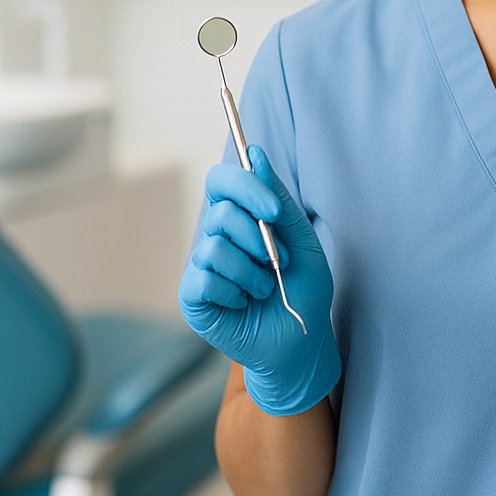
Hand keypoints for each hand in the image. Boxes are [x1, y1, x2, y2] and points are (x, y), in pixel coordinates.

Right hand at [179, 145, 340, 415]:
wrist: (300, 341)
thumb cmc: (303, 289)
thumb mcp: (303, 241)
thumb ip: (279, 200)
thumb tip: (255, 154)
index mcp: (241, 217)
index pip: (222, 180)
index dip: (244, 187)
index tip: (274, 211)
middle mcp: (216, 236)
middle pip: (221, 213)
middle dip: (259, 238)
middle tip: (280, 264)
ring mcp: (201, 266)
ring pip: (215, 248)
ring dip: (252, 272)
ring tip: (265, 289)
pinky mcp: (192, 295)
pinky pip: (204, 280)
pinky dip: (234, 293)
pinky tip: (244, 304)